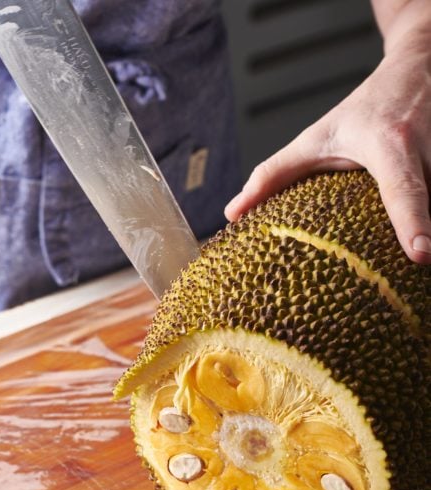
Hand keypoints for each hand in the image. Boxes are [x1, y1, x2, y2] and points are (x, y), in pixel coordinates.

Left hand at [225, 44, 430, 264]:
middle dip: (426, 236)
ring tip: (419, 254)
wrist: (419, 69)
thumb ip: (275, 174)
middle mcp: (428, 151)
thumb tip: (233, 213)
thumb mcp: (316, 137)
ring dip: (429, 228)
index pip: (403, 190)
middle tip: (418, 264)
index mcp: (391, 145)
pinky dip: (430, 223)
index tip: (421, 255)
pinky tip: (419, 240)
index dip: (413, 223)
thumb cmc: (365, 110)